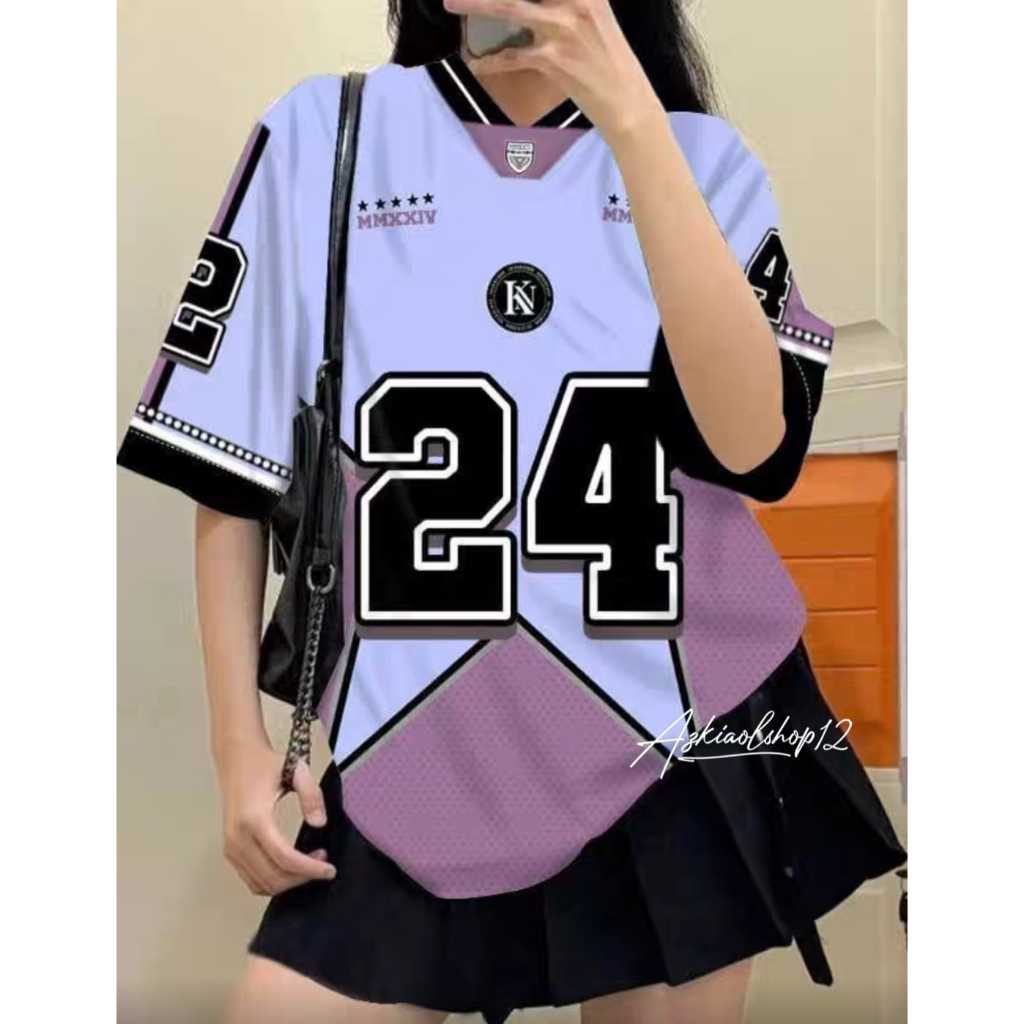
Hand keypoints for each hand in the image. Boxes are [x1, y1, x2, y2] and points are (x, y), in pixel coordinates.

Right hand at [215, 739, 336, 895]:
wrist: (237, 758)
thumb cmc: (266, 764)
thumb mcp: (296, 770)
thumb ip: (311, 795)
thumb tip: (320, 824)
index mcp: (254, 820)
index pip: (284, 858)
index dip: (310, 869)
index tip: (330, 869)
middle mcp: (238, 838)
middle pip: (273, 877)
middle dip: (302, 877)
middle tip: (323, 863)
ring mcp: (231, 848)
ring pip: (261, 884)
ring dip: (289, 881)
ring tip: (310, 862)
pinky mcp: (229, 851)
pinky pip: (252, 879)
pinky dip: (273, 881)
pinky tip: (291, 866)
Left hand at [443, 0, 664, 141]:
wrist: (627, 101)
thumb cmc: (611, 60)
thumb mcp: (596, 15)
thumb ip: (570, 2)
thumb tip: (542, 3)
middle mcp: (575, 1)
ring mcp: (562, 30)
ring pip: (509, 7)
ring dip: (474, 3)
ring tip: (449, 3)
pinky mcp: (553, 60)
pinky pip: (511, 57)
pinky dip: (490, 62)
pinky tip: (475, 64)